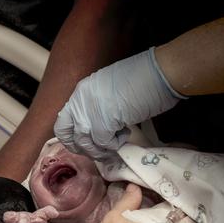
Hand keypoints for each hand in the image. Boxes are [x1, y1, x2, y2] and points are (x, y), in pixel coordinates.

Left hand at [54, 48, 182, 160]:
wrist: (160, 72)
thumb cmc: (143, 78)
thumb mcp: (109, 89)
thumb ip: (97, 106)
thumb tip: (95, 128)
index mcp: (81, 91)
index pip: (63, 122)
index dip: (72, 137)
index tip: (86, 143)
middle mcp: (81, 100)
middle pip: (66, 135)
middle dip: (80, 148)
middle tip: (98, 150)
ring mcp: (90, 110)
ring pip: (84, 143)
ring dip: (100, 150)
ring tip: (115, 144)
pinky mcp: (105, 120)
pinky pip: (103, 143)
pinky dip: (114, 145)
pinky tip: (125, 136)